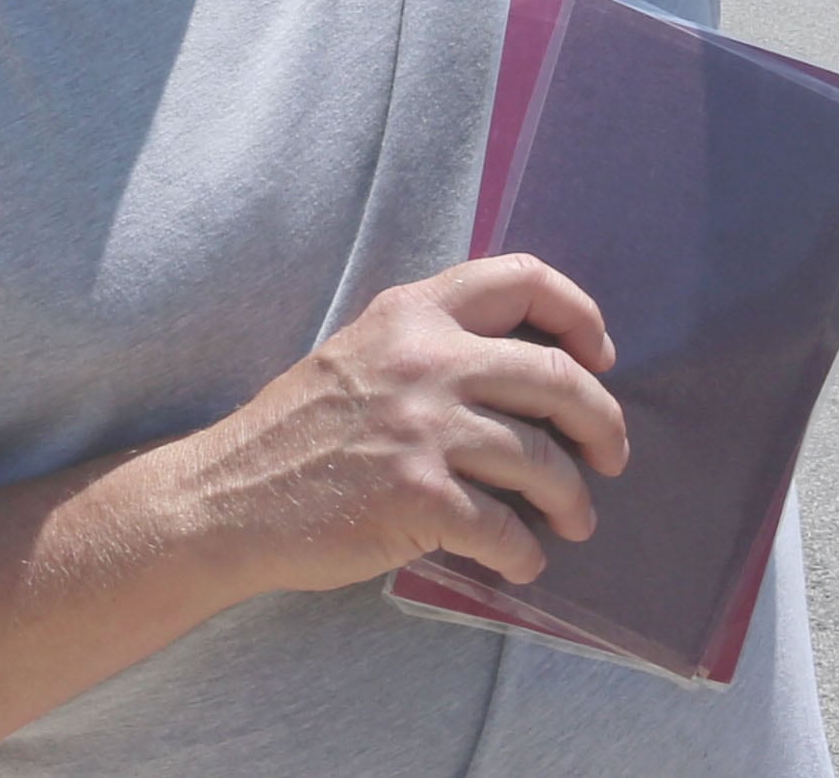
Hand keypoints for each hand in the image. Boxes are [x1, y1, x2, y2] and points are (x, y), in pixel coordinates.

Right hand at [175, 255, 630, 594]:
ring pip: (542, 459)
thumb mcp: (366, 350)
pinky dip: (525, 552)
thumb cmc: (300, 429)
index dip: (580, 314)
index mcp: (415, 312)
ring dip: (573, 499)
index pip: (524, 278)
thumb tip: (531, 370)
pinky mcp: (416, 497)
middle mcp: (427, 359)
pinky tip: (522, 561)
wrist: (226, 497)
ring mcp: (423, 428)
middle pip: (557, 376)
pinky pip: (504, 527)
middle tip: (613, 456)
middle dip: (603, 422)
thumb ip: (435, 342)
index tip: (599, 358)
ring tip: (576, 520)